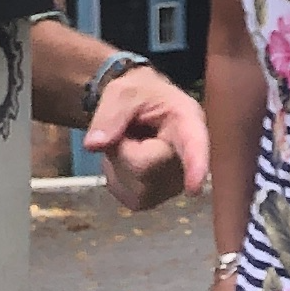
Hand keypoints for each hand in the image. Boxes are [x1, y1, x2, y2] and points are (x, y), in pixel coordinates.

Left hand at [87, 67, 209, 209]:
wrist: (141, 108)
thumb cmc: (140, 95)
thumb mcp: (122, 92)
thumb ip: (109, 114)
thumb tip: (94, 144)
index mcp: (187, 120)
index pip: (193, 145)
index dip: (195, 166)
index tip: (194, 188)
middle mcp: (188, 158)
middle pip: (144, 166)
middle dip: (123, 149)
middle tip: (126, 130)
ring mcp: (173, 184)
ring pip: (134, 185)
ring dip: (119, 164)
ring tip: (130, 143)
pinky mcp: (154, 198)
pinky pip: (127, 195)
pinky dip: (117, 178)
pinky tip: (128, 161)